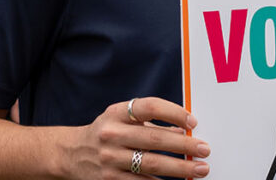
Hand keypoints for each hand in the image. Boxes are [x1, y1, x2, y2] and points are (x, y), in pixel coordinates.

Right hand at [65, 96, 208, 177]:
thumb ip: (151, 122)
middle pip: (154, 139)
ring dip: (180, 168)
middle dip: (184, 145)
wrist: (71, 154)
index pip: (149, 107)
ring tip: (199, 169)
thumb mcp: (123, 119)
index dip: (174, 112)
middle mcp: (112, 134)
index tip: (193, 121)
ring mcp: (110, 159)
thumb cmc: (106, 132)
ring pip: (151, 164)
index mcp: (117, 113)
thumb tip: (185, 128)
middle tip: (204, 149)